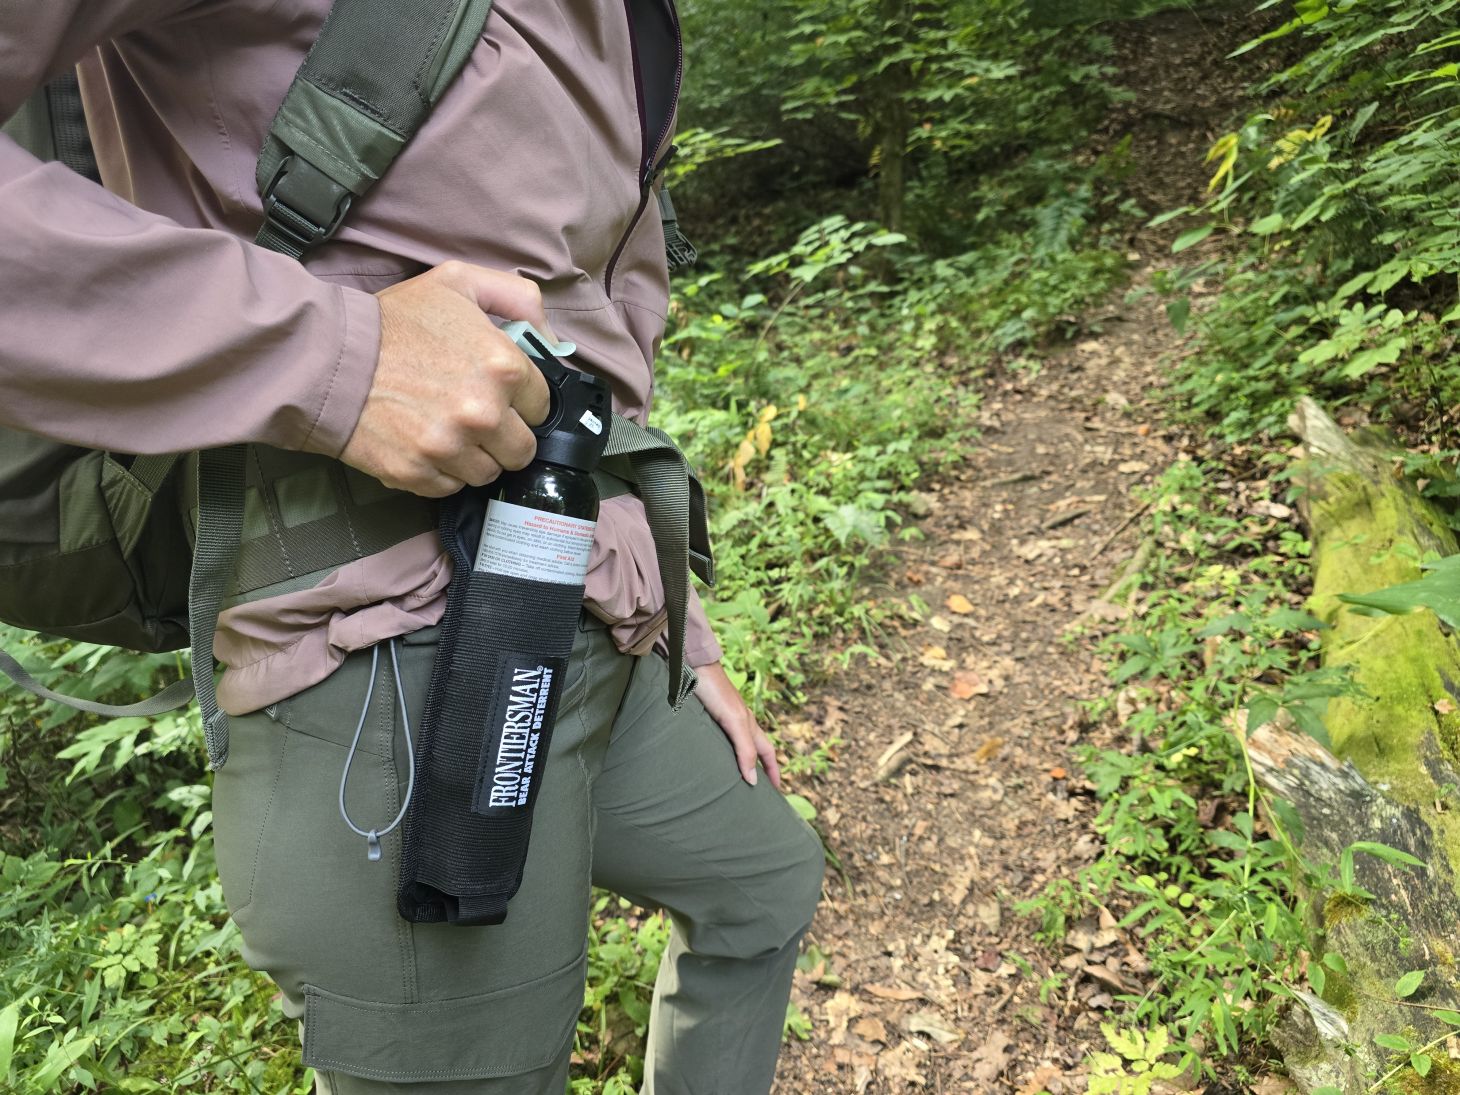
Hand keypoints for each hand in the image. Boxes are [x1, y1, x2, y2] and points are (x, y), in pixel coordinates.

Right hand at [337, 262, 553, 497]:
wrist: (327, 357)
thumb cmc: (394, 320)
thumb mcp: (458, 282)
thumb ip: (517, 299)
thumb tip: (551, 339)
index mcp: (504, 367)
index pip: (542, 406)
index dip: (521, 400)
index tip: (500, 393)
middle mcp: (483, 413)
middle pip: (522, 449)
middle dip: (503, 434)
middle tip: (474, 416)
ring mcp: (450, 448)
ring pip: (487, 472)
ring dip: (473, 456)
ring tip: (446, 428)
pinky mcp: (419, 474)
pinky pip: (450, 486)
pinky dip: (441, 471)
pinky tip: (422, 442)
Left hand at [695, 662, 781, 790]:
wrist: (691, 666)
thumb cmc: (714, 691)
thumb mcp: (734, 722)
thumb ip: (745, 749)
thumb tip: (753, 780)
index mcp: (748, 724)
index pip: (766, 752)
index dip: (773, 771)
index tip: (776, 791)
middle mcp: (738, 723)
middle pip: (752, 750)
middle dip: (757, 769)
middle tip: (755, 791)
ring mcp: (721, 720)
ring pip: (734, 746)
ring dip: (735, 763)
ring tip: (730, 782)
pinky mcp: (704, 717)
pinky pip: (716, 741)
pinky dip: (717, 754)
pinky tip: (708, 760)